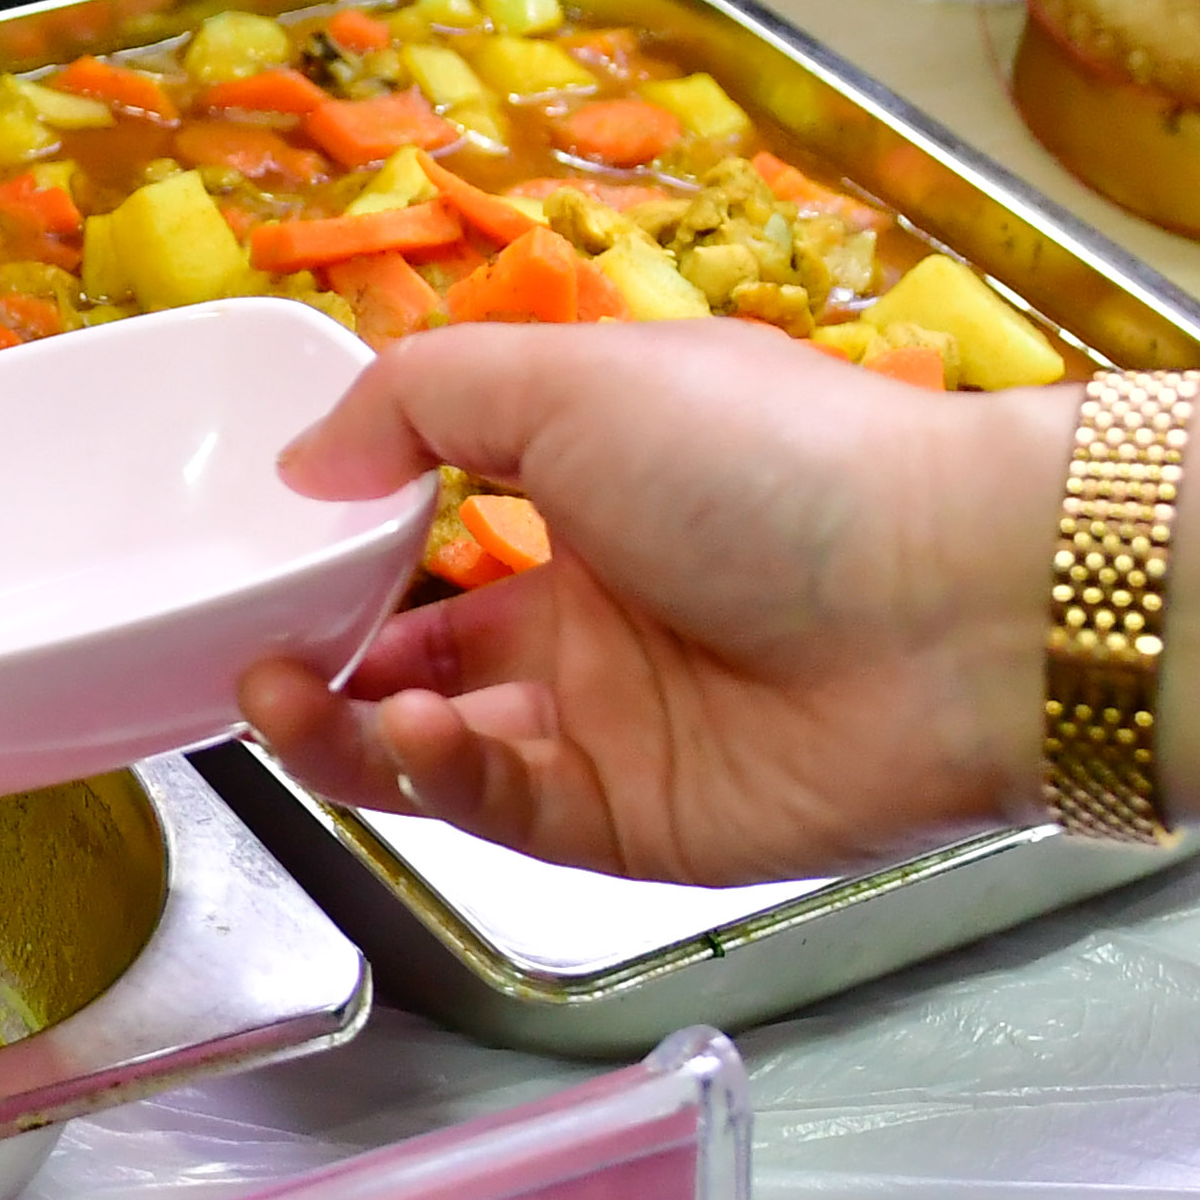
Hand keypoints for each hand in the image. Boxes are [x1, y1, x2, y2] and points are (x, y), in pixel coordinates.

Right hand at [232, 322, 1068, 882]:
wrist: (957, 610)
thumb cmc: (782, 462)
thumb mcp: (579, 375)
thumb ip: (419, 400)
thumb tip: (305, 459)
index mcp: (593, 496)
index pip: (433, 535)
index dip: (343, 551)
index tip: (259, 552)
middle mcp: (596, 616)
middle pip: (414, 655)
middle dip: (315, 657)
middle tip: (243, 653)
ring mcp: (609, 726)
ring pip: (432, 745)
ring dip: (345, 725)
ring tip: (283, 698)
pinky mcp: (627, 824)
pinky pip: (495, 808)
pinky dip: (434, 772)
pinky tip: (414, 730)